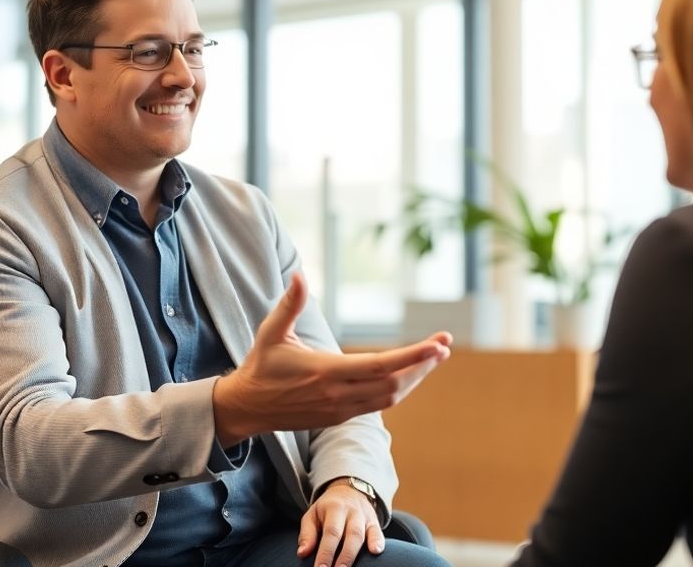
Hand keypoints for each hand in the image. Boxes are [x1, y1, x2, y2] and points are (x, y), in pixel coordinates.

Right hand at [213, 273, 450, 445]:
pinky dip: (399, 388)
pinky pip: (379, 404)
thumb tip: (300, 275)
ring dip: (415, 377)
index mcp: (326, 372)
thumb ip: (290, 304)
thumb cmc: (260, 366)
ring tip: (434, 357)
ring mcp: (341, 409)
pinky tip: (410, 372)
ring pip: (391, 397)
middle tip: (445, 345)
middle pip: (395, 384)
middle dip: (423, 365)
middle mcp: (338, 395)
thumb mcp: (272, 332)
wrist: (247, 408)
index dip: (413, 357)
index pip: (381, 366)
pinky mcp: (340, 417)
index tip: (438, 346)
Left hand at [298, 480, 382, 566]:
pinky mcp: (374, 522)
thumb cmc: (327, 508)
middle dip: (344, 557)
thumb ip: (307, 533)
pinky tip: (376, 552)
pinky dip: (378, 542)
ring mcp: (364, 516)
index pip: (331, 533)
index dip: (326, 552)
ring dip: (356, 554)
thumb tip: (302, 553)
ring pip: (363, 535)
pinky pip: (378, 532)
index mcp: (334, 508)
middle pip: (350, 535)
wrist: (349, 490)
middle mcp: (351, 511)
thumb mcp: (313, 514)